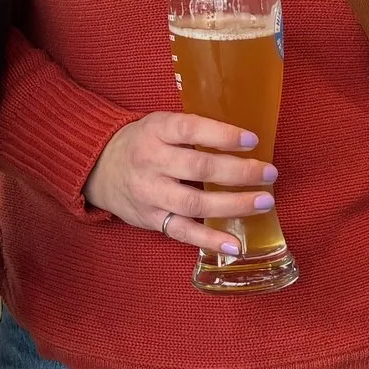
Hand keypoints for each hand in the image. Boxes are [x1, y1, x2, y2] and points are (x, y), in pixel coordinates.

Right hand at [83, 112, 277, 256]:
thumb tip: (243, 138)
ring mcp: (150, 194)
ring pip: (194, 204)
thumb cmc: (142, 142)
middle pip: (198, 169)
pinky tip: (235, 244)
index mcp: (155, 131)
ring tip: (263, 203)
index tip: (252, 139)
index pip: (191, 130)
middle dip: (239, 172)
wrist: (99, 168)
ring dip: (233, 205)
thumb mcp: (159, 123)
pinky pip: (183, 233)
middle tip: (270, 173)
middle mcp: (150, 162)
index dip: (222, 135)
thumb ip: (192, 130)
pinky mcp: (151, 220)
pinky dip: (210, 241)